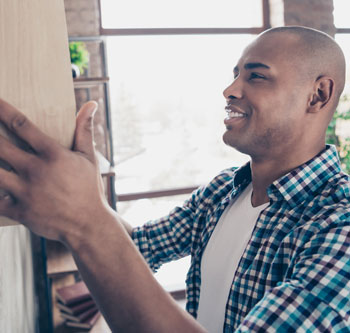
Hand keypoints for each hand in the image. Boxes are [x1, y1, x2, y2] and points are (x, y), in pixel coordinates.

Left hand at [0, 99, 110, 243]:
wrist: (88, 223)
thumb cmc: (89, 189)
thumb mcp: (89, 157)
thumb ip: (84, 129)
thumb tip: (91, 104)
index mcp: (52, 155)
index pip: (21, 126)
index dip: (2, 110)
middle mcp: (34, 170)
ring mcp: (25, 192)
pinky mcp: (19, 210)